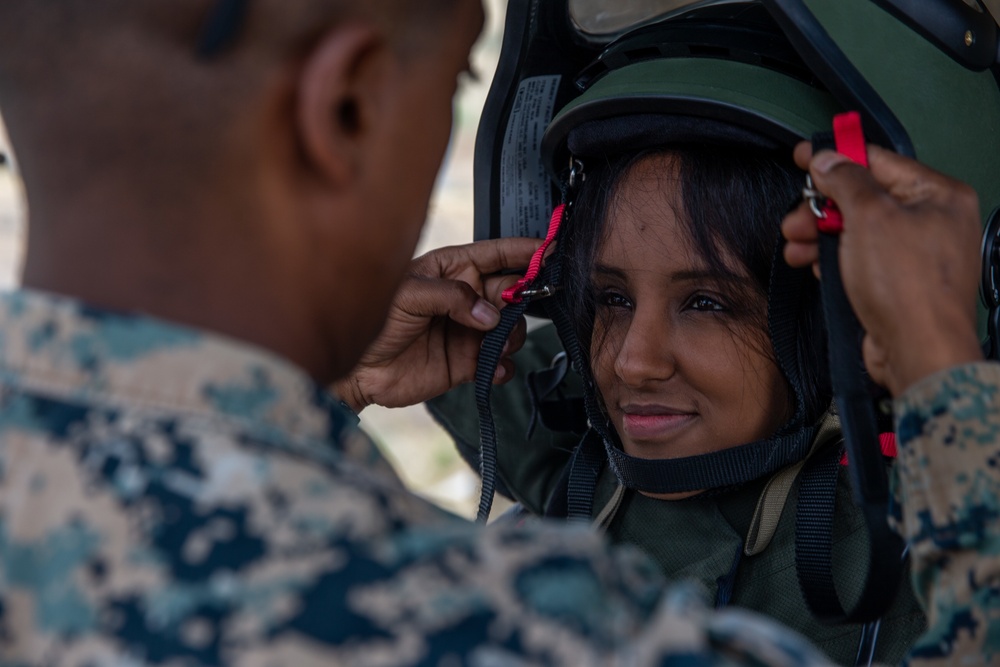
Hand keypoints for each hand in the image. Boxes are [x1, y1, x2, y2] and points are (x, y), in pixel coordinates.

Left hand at [333, 237, 541, 410]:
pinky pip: (498, 363)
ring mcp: (468, 331)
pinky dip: (503, 366)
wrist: (356, 370)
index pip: (497, 254)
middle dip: (525, 298)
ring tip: (496, 343)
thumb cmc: (372, 321)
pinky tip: (493, 368)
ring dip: (512, 335)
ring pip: (511, 329)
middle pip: (511, 292)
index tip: (551, 250)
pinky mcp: (467, 363)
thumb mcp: (407, 295)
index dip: (525, 251)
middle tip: (520, 308)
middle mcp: (465, 298)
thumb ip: (451, 297)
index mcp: (452, 269)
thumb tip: (489, 313)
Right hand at [782, 143, 983, 395]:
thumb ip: (846, 181)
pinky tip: (811, 262)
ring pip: (856, 230)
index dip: (837, 156)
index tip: (804, 155)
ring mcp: (914, 253)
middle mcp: (931, 221)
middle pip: (864, 197)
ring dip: (820, 234)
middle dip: (823, 206)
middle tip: (797, 215)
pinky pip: (858, 257)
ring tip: (796, 242)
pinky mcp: (896, 281)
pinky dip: (831, 257)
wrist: (916, 350)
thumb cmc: (909, 287)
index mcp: (939, 194)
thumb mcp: (870, 217)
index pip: (879, 161)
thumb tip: (828, 160)